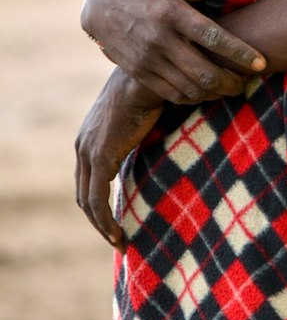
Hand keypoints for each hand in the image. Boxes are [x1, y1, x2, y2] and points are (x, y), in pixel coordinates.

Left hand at [75, 68, 162, 246]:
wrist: (150, 75)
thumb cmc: (156, 90)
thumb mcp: (147, 117)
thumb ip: (148, 135)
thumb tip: (170, 143)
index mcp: (90, 135)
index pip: (88, 177)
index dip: (100, 201)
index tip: (118, 219)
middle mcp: (83, 144)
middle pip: (83, 192)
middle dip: (99, 219)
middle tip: (118, 238)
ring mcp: (89, 151)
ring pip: (88, 201)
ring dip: (103, 226)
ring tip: (121, 244)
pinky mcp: (101, 157)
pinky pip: (97, 200)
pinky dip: (106, 222)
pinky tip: (119, 236)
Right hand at [81, 0, 266, 103]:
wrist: (100, 9)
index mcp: (172, 14)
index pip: (213, 38)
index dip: (240, 53)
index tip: (261, 64)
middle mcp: (160, 40)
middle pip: (205, 72)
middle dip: (233, 82)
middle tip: (248, 81)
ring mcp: (148, 61)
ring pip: (191, 88)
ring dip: (217, 93)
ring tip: (233, 87)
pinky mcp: (140, 75)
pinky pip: (173, 94)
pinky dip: (195, 98)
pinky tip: (208, 92)